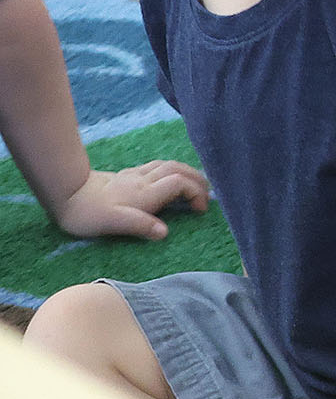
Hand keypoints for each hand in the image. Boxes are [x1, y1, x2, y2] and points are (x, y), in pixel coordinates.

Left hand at [43, 160, 208, 239]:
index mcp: (145, 193)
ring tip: (195, 184)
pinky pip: (157, 167)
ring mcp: (136, 175)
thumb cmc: (88, 214)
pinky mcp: (127, 175)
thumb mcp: (113, 224)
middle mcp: (144, 180)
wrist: (65, 195)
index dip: (197, 193)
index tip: (200, 210)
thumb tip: (165, 232)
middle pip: (179, 170)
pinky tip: (168, 179)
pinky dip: (171, 170)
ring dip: (187, 172)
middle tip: (207, 195)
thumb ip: (141, 225)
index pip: (181, 184)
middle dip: (198, 179)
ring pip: (169, 165)